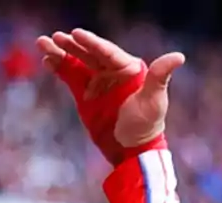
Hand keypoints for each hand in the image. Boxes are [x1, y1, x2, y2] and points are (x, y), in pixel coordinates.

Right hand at [37, 29, 184, 164]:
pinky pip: (70, 77)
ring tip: (42, 44)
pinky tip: (47, 61)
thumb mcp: (154, 100)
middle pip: (88, 53)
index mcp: (128, 68)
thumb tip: (178, 56)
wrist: (131, 149)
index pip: (106, 52)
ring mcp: (97, 83)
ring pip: (76, 62)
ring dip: (60, 53)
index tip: (75, 34)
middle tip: (55, 37)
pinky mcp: (86, 95)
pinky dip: (59, 68)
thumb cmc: (147, 125)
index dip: (90, 43)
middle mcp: (111, 71)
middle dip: (71, 44)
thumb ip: (160, 77)